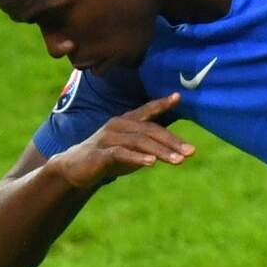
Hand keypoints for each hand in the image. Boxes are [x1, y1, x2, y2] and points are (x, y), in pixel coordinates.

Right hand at [48, 93, 194, 188]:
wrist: (76, 169)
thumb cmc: (110, 155)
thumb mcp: (133, 147)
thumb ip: (152, 143)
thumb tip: (180, 146)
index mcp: (126, 120)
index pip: (147, 110)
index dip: (162, 103)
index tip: (179, 97)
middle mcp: (118, 125)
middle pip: (149, 130)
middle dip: (172, 141)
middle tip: (191, 152)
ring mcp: (107, 138)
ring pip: (139, 142)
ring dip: (161, 151)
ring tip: (178, 160)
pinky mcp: (99, 153)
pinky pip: (120, 153)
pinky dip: (137, 158)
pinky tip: (152, 163)